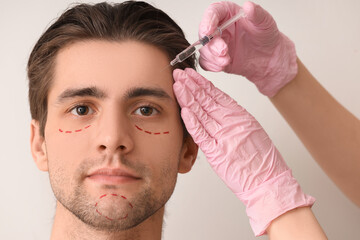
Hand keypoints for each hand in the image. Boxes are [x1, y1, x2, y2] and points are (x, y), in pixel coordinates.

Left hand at [173, 68, 314, 235]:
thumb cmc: (262, 160)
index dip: (202, 84)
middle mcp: (232, 123)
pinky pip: (201, 134)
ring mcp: (224, 137)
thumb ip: (233, 119)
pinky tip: (183, 110)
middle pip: (207, 100)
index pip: (217, 95)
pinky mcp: (217, 153)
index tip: (190, 75)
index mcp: (240, 116)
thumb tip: (216, 108)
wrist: (269, 182)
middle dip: (191, 86)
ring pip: (202, 113)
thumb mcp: (251, 131)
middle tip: (178, 74)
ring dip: (188, 98)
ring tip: (177, 85)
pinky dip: (192, 122)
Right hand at [198, 1, 297, 96]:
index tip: (208, 31)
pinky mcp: (215, 58)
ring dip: (212, 57)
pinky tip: (222, 66)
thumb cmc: (266, 37)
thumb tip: (248, 6)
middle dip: (211, 44)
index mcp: (227, 13)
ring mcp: (216, 43)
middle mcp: (219, 27)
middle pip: (204, 33)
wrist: (269, 58)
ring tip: (226, 61)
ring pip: (204, 49)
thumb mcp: (265, 23)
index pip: (212, 12)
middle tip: (223, 51)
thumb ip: (256, 14)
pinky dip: (211, 66)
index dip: (207, 21)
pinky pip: (205, 62)